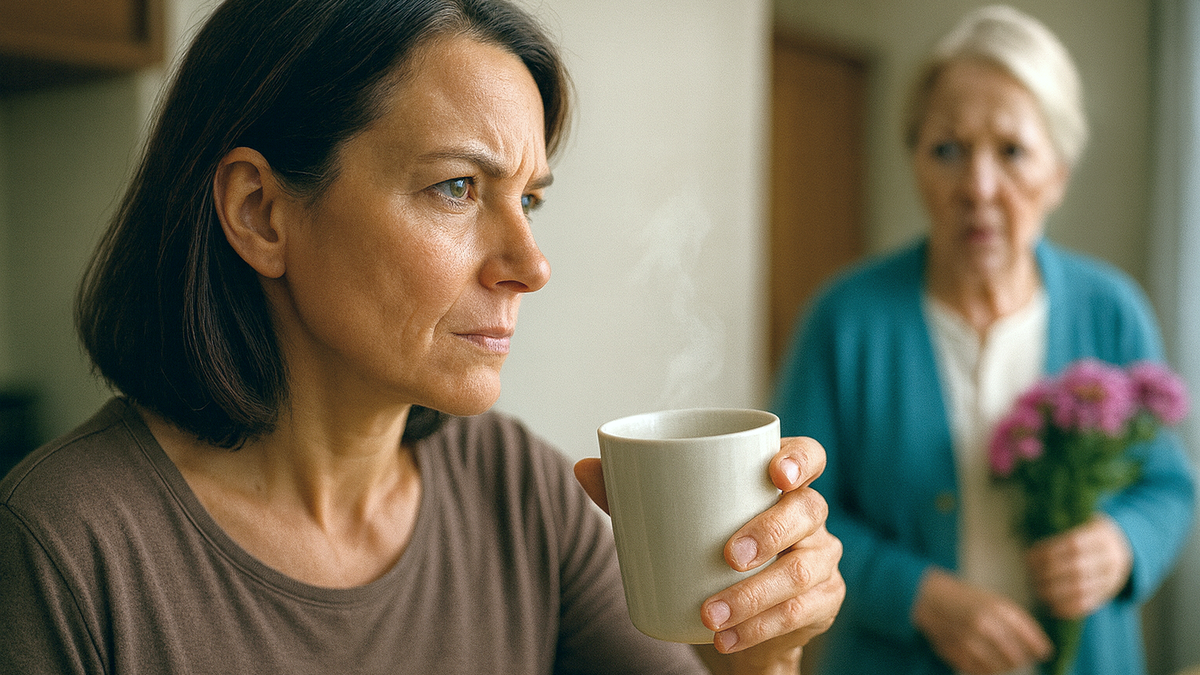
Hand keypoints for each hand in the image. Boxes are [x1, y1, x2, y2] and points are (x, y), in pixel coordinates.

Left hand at [575, 437, 844, 672]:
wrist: (737, 616)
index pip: (808, 456)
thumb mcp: (671, 521)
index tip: (774, 472)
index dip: (799, 459)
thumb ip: (631, 494)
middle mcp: (809, 515)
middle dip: (769, 533)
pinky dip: (760, 629)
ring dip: (755, 596)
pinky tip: (728, 638)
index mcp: (778, 482)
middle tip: (728, 556)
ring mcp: (821, 559)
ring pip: (802, 571)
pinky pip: (800, 613)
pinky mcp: (823, 601)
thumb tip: (583, 468)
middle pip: (807, 510)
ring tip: (711, 614)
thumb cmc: (705, 549)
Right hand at [912, 569, 1052, 673]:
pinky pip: (982, 671)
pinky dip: (989, 669)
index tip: (1044, 652)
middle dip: (1023, 659)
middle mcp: (985, 624)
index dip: (1040, 648)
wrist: (930, 599)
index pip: (1030, 637)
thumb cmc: (967, 600)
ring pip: (1001, 667)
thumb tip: (1040, 649)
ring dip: (1007, 665)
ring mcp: (970, 640)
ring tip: (1005, 659)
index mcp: (998, 608)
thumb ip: (1016, 622)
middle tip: (1023, 657)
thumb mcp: (993, 601)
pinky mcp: (957, 653)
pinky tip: (988, 661)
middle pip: (1018, 656)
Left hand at [1026, 514, 1131, 618]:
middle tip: (1031, 576)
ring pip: (1082, 589)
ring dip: (1055, 593)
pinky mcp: (1109, 593)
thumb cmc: (1090, 533)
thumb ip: (1064, 530)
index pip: (1073, 545)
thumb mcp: (1083, 522)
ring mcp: (1111, 578)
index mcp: (1102, 537)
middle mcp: (1110, 559)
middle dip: (1049, 574)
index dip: (1048, 552)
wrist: (1123, 548)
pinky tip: (1052, 606)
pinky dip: (1068, 608)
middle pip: (1076, 569)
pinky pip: (1089, 604)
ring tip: (1038, 590)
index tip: (1029, 557)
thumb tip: (1034, 548)